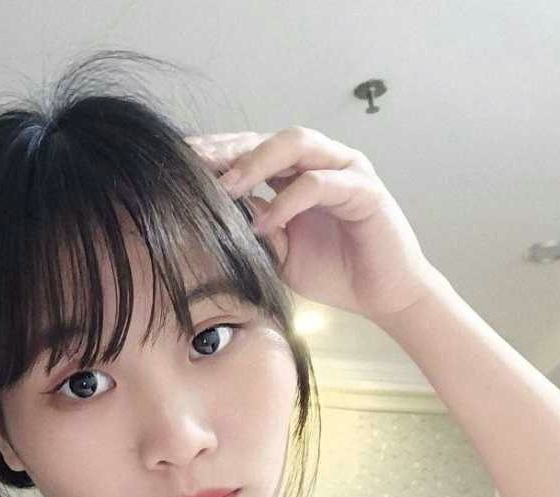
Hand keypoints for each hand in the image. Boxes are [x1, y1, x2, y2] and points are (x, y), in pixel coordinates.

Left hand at [185, 126, 441, 320]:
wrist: (383, 296)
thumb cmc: (335, 271)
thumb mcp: (279, 253)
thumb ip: (253, 229)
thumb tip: (213, 217)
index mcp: (297, 172)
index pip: (250, 150)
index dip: (215, 155)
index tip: (176, 167)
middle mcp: (321, 161)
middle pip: (266, 137)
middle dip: (227, 149)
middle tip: (191, 164)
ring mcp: (346, 169)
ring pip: (296, 144)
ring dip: (256, 163)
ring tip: (225, 187)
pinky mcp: (365, 190)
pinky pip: (320, 183)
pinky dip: (288, 201)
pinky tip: (264, 223)